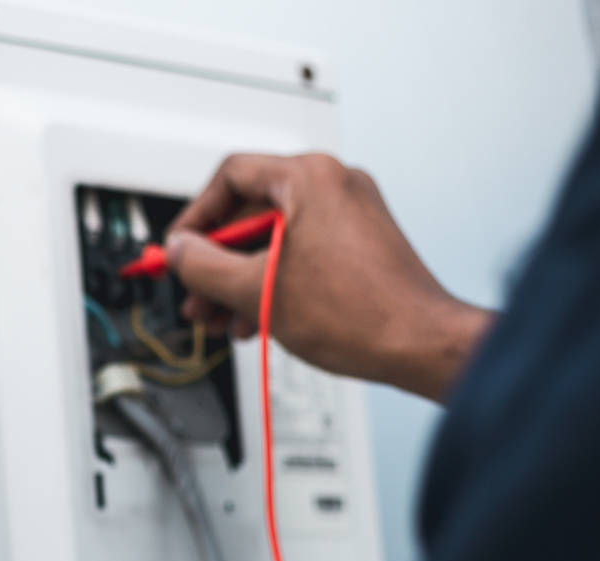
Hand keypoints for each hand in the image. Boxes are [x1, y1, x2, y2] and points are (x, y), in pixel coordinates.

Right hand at [167, 153, 494, 401]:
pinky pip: (300, 251)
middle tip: (197, 293)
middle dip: (216, 261)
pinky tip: (257, 316)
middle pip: (250, 212)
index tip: (179, 249)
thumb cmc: (361, 314)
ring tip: (222, 316)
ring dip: (240, 277)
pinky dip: (272, 279)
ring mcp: (351, 212)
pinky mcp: (361, 241)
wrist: (421, 344)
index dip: (195, 217)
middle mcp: (334, 185)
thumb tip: (178, 252)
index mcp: (310, 178)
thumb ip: (202, 265)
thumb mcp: (255, 290)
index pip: (230, 176)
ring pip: (274, 237)